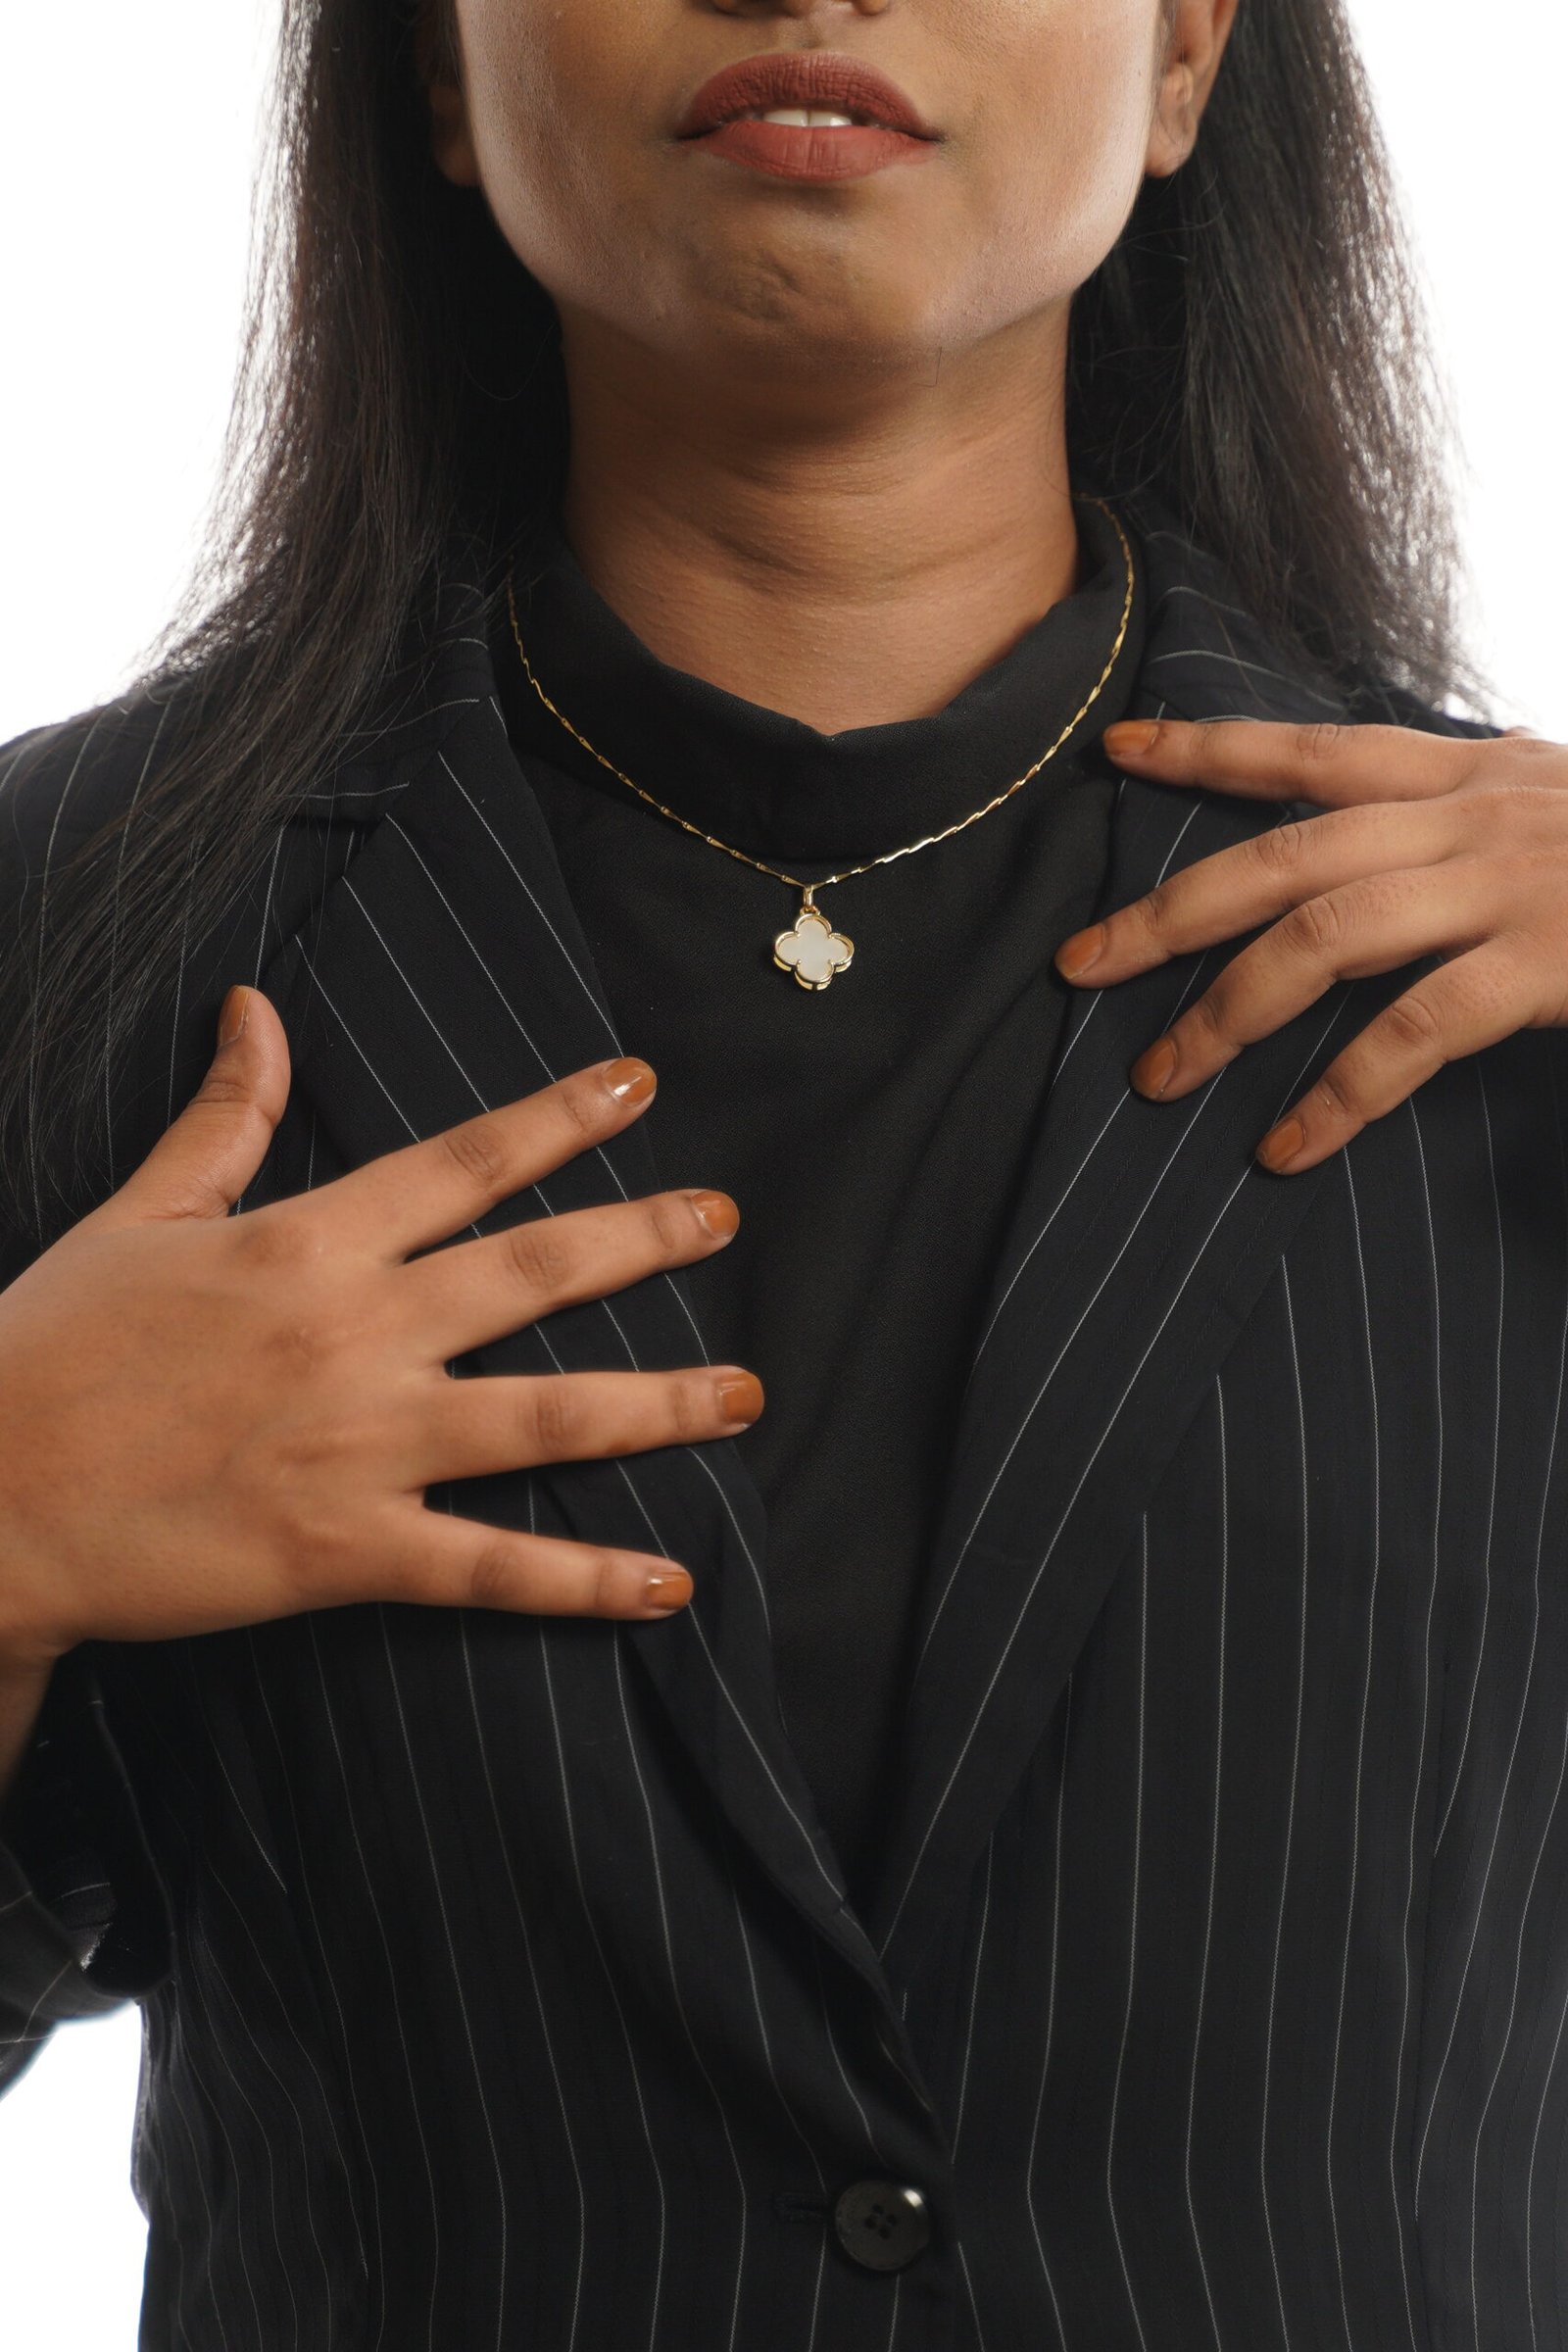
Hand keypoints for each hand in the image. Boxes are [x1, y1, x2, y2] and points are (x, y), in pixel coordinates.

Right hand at [0, 988, 760, 1668]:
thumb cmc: (52, 1348)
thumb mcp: (140, 1214)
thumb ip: (223, 1117)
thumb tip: (257, 1008)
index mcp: (307, 1243)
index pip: (464, 1161)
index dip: (561, 1118)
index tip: (639, 1085)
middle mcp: (356, 1331)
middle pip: (534, 1273)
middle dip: (645, 1239)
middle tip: (728, 1218)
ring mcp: (361, 1444)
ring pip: (544, 1416)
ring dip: (658, 1402)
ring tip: (745, 1391)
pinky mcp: (348, 1550)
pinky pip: (491, 1565)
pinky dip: (585, 1578)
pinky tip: (669, 1583)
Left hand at [1054, 717, 1567, 1172]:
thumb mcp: (1563, 809)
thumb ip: (1474, 821)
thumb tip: (1396, 835)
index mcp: (1475, 774)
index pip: (1317, 750)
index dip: (1210, 749)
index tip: (1115, 749)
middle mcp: (1477, 817)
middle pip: (1287, 854)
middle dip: (1170, 912)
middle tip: (1077, 965)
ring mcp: (1509, 886)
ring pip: (1328, 934)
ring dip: (1228, 1010)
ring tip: (1160, 1077)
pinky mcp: (1549, 962)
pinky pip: (1416, 1029)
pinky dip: (1340, 1093)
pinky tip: (1286, 1146)